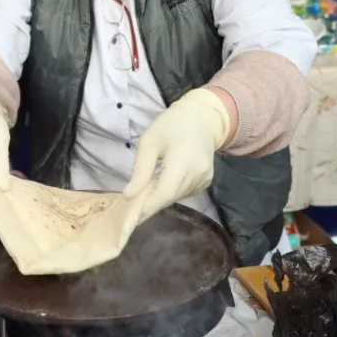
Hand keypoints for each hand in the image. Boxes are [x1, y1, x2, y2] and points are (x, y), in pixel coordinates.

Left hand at [123, 88, 231, 219]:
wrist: (201, 119)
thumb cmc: (170, 126)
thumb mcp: (149, 142)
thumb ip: (141, 170)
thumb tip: (129, 195)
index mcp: (182, 160)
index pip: (165, 193)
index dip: (147, 207)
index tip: (131, 218)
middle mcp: (197, 173)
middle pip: (170, 197)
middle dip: (150, 203)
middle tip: (132, 204)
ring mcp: (205, 178)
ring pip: (177, 197)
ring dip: (160, 197)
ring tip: (147, 188)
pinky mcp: (207, 181)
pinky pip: (185, 193)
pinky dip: (171, 192)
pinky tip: (164, 180)